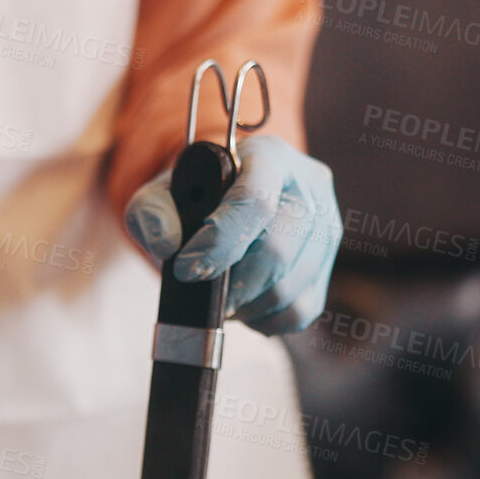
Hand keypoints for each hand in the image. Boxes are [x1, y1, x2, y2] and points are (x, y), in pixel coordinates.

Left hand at [124, 134, 339, 333]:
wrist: (231, 199)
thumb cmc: (196, 195)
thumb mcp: (163, 191)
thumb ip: (153, 210)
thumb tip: (167, 243)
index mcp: (269, 157)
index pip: (255, 201)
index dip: (220, 243)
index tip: (187, 269)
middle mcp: (308, 188)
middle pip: (278, 252)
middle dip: (233, 286)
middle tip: (204, 295)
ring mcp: (326, 227)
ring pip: (289, 288)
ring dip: (246, 307)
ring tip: (221, 300)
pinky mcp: (326, 265)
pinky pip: (300, 310)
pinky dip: (265, 320)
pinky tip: (244, 307)